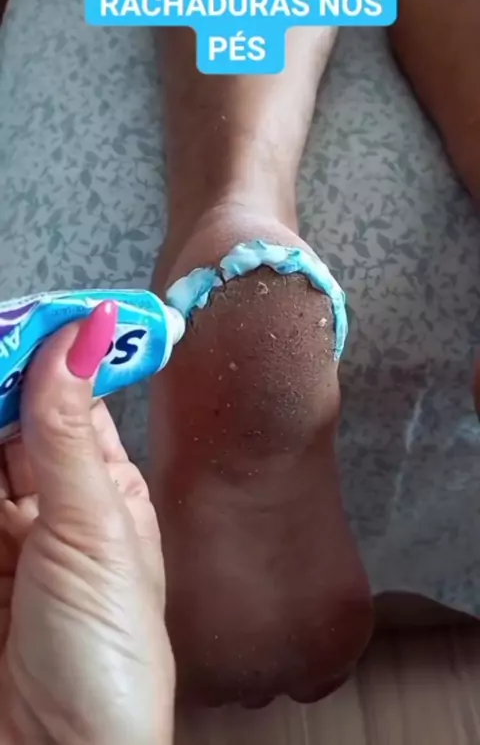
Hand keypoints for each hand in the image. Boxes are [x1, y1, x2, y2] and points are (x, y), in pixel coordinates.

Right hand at [0, 302, 174, 744]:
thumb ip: (71, 431)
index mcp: (105, 491)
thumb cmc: (108, 659)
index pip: (67, 399)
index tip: (16, 319)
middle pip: (12, 423)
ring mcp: (5, 541)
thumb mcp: (93, 531)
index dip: (42, 355)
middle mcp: (51, 509)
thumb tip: (84, 329)